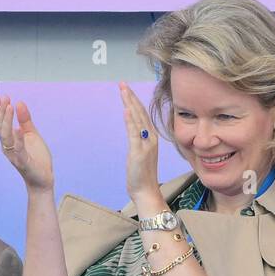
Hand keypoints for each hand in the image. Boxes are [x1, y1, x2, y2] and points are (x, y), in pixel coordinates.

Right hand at [0, 95, 53, 191]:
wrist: (42, 179)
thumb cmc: (36, 157)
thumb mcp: (31, 134)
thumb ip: (25, 120)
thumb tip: (19, 102)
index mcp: (8, 139)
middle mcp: (7, 147)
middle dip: (0, 111)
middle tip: (5, 97)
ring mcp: (14, 155)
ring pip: (6, 137)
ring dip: (6, 121)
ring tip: (10, 106)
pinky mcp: (24, 162)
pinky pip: (18, 150)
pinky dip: (18, 139)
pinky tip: (19, 128)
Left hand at [118, 82, 160, 203]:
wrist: (146, 191)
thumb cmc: (142, 175)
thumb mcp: (140, 154)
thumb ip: (138, 141)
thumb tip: (134, 131)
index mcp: (151, 138)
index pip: (142, 114)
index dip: (135, 100)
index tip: (127, 89)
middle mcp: (151, 138)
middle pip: (140, 113)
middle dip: (131, 97)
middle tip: (122, 84)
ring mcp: (146, 144)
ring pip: (137, 119)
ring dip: (130, 103)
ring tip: (123, 90)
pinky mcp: (138, 152)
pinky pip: (134, 133)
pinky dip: (130, 120)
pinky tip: (126, 109)